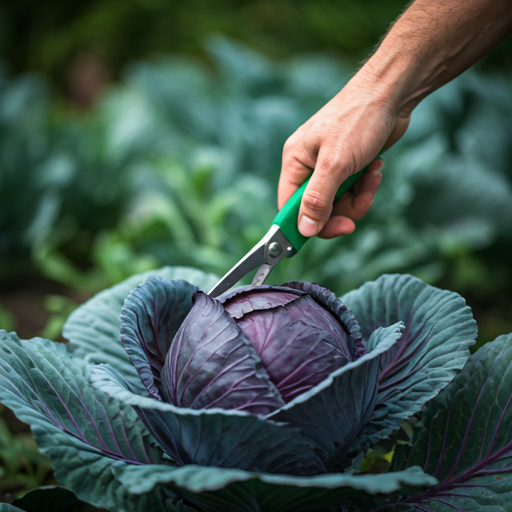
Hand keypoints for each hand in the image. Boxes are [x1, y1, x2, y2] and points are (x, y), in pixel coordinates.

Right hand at [278, 71, 409, 238]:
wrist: (391, 93)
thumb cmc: (358, 119)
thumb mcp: (335, 164)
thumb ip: (318, 199)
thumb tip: (304, 230)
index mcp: (295, 162)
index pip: (289, 207)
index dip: (303, 225)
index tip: (324, 233)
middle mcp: (308, 167)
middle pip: (316, 210)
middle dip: (339, 213)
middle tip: (356, 211)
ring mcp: (329, 168)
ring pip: (338, 204)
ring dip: (357, 198)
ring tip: (371, 177)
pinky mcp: (348, 167)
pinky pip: (353, 193)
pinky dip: (366, 187)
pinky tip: (375, 170)